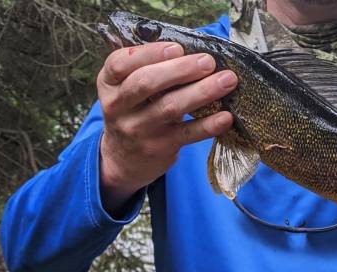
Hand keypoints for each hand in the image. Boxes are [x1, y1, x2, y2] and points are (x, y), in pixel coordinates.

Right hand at [96, 42, 238, 212]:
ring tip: (227, 80)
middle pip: (146, 83)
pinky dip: (208, 125)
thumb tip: (195, 51)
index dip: (149, 53)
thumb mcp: (128, 89)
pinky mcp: (158, 148)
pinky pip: (187, 134)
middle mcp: (118, 106)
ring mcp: (137, 130)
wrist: (124, 159)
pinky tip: (226, 116)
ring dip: (202, 91)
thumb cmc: (135, 110)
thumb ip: (151, 69)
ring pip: (170, 107)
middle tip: (208, 62)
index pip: (120, 64)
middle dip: (181, 69)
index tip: (177, 47)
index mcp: (109, 83)